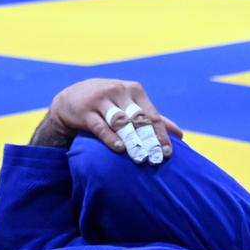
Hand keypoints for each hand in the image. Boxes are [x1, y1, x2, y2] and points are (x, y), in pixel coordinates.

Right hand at [36, 78, 183, 159]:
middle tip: (157, 158)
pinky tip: (120, 149)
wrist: (70, 98)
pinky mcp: (85, 110)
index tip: (168, 153)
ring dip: (132, 141)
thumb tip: (179, 134)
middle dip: (149, 140)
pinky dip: (111, 138)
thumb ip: (152, 118)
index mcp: (133, 90)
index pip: (151, 115)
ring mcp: (101, 100)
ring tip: (141, 157)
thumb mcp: (129, 105)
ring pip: (121, 122)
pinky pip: (100, 126)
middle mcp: (119, 92)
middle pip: (138, 119)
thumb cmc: (107, 103)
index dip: (161, 135)